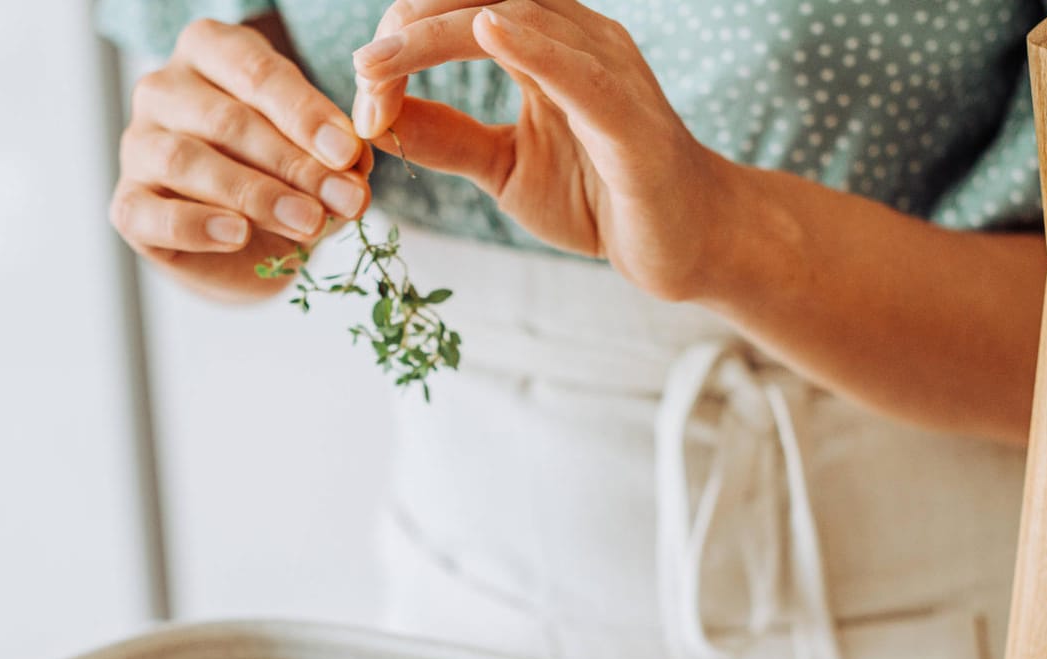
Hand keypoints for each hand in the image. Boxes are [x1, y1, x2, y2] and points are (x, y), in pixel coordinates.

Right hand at [112, 18, 374, 300]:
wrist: (244, 248)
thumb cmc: (280, 178)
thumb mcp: (315, 158)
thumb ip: (333, 157)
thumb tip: (354, 167)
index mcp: (210, 52)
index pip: (256, 73)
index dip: (305, 114)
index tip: (349, 153)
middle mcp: (163, 89)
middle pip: (226, 120)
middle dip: (293, 163)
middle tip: (343, 199)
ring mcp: (137, 145)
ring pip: (187, 161)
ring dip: (256, 194)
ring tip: (308, 222)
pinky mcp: (127, 204)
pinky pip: (152, 213)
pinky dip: (197, 225)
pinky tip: (238, 235)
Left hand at [351, 1, 731, 300]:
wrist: (684, 245)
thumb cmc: (602, 198)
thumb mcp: (504, 167)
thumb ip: (445, 139)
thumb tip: (375, 115)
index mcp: (547, 43)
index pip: (463, 8)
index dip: (404, 37)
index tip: (361, 88)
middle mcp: (579, 39)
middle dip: (409, 27)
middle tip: (362, 72)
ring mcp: (608, 71)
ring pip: (517, 18)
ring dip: (438, 35)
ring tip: (381, 61)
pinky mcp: (629, 119)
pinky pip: (578, 71)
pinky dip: (533, 46)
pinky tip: (489, 30)